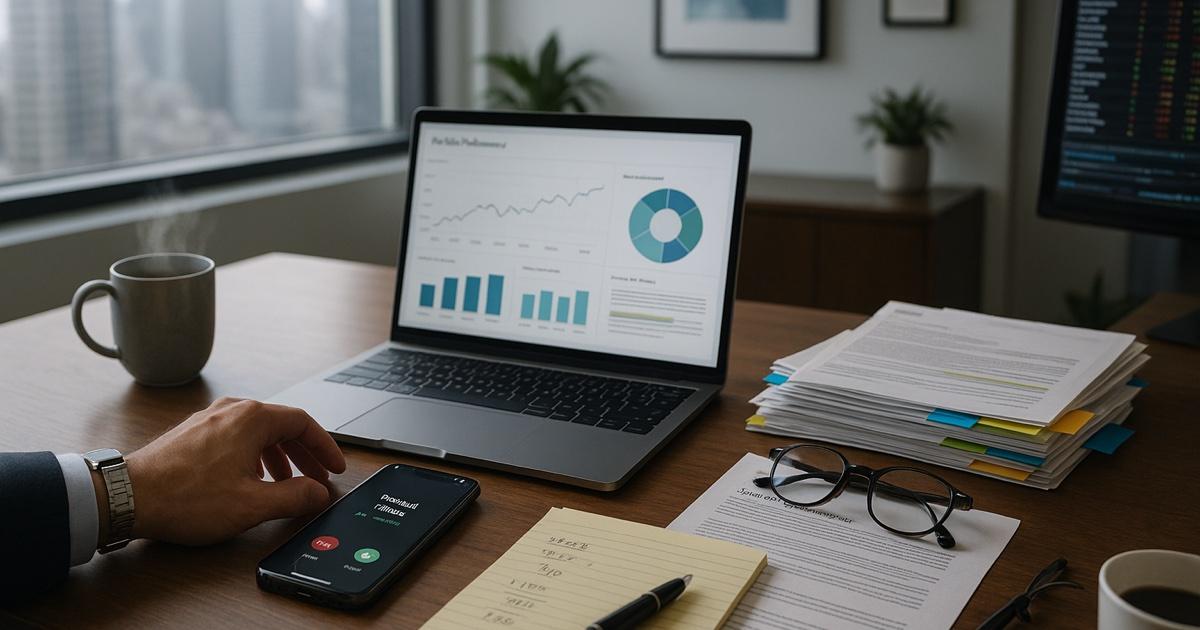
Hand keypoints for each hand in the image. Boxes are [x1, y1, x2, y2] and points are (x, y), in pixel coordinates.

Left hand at [115, 397, 346, 545]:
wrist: (128, 497)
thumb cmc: (185, 498)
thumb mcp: (252, 505)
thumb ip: (294, 497)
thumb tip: (318, 493)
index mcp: (252, 419)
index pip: (303, 423)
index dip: (325, 447)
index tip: (335, 467)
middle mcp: (232, 410)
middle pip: (282, 425)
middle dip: (304, 454)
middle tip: (317, 478)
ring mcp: (210, 419)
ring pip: (258, 432)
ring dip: (280, 456)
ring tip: (286, 483)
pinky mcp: (193, 434)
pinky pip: (236, 437)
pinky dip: (254, 455)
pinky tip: (249, 480)